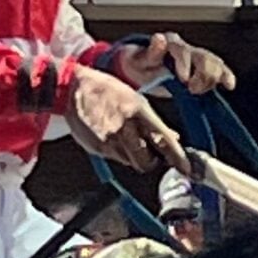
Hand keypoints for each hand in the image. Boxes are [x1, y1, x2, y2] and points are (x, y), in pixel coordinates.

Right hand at [65, 65, 190, 174]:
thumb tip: (173, 137)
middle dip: (152, 161)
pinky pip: (115, 158)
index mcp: (137, 112)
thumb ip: (154, 121)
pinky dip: (119, 152)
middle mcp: (124, 129)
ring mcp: (108, 141)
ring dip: (135, 157)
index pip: (163, 140)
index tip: (186, 168)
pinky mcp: (96, 148)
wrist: (72, 89)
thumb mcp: (135, 99)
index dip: (177, 157)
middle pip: (146, 161)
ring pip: (130, 162)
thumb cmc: (105, 90)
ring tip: (129, 141)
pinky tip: (114, 137)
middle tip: (153, 154)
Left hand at [119, 32, 235, 94]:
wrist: (145, 69)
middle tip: (192, 89)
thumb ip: (151, 51)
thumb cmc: (142, 65)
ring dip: (212, 79)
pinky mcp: (206, 69)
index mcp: (172, 43)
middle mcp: (188, 48)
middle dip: (201, 75)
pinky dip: (227, 77)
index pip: (183, 50)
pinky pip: (221, 70)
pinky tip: (229, 85)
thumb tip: (159, 38)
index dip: (185, 64)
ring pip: (215, 63)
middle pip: (204, 57)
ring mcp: (199, 57)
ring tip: (200, 92)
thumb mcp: (140, 60)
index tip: (183, 79)